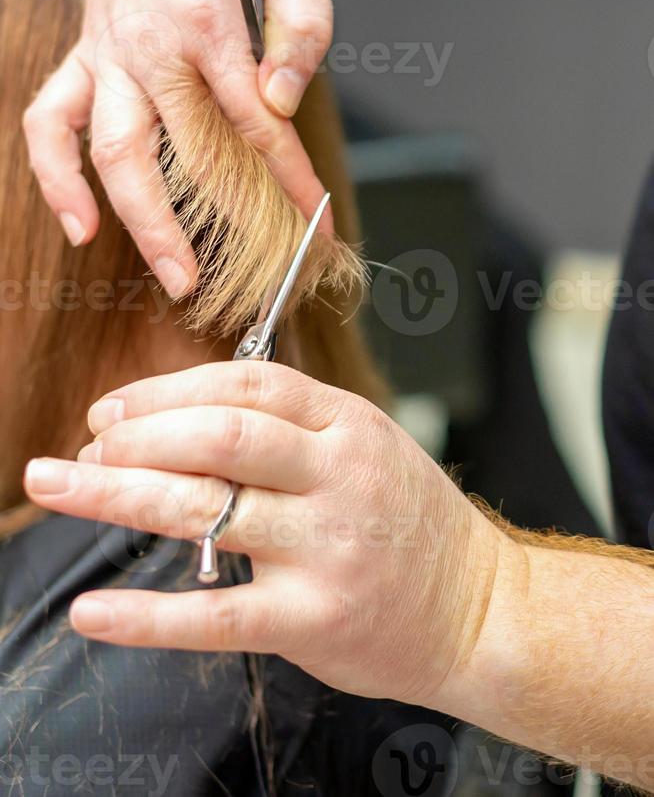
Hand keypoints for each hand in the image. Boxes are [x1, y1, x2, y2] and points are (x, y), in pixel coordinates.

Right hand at [23, 0, 333, 298]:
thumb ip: (302, 26)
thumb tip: (282, 100)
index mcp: (210, 18)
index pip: (257, 124)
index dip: (289, 181)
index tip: (316, 224)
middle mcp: (151, 42)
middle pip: (186, 155)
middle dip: (222, 225)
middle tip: (254, 279)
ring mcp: (109, 50)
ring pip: (114, 152)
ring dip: (141, 222)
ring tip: (174, 276)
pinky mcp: (86, 52)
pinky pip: (51, 120)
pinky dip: (56, 175)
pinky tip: (79, 223)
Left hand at [24, 361, 514, 711]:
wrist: (482, 609)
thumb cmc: (411, 522)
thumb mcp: (368, 447)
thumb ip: (292, 428)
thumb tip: (184, 418)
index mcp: (348, 425)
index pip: (246, 385)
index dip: (168, 391)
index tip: (112, 409)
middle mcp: (338, 476)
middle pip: (220, 436)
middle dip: (136, 435)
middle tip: (83, 448)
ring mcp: (327, 547)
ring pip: (208, 509)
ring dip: (117, 494)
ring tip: (54, 484)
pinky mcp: (315, 620)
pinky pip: (217, 614)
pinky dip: (146, 616)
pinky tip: (92, 611)